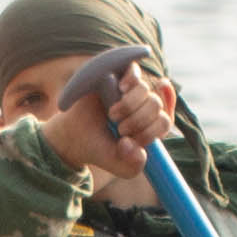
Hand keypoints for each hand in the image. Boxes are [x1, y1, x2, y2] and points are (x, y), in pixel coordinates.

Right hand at [43, 52, 173, 180]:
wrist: (71, 137)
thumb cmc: (99, 149)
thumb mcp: (120, 166)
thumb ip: (134, 165)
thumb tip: (136, 148)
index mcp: (150, 124)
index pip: (165, 121)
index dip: (153, 130)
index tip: (136, 139)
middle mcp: (143, 104)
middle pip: (156, 105)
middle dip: (139, 121)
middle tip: (120, 130)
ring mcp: (130, 89)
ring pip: (146, 90)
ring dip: (130, 106)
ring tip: (112, 115)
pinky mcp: (116, 75)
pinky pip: (134, 70)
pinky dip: (132, 79)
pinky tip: (122, 88)